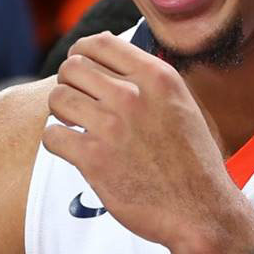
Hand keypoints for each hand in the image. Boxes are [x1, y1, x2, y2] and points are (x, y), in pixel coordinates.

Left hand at [43, 33, 239, 250]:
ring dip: (61, 112)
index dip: (82, 54)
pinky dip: (58, 142)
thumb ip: (148, 79)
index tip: (84, 71)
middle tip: (79, 103)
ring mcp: (112, 127)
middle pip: (71, 67)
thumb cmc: (192, 160)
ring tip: (77, 126)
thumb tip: (108, 46)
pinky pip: (52, 135)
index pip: (98, 43)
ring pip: (57, 98)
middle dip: (70, 83)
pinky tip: (76, 150)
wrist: (201, 211)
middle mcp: (133, 96)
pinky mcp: (93, 159)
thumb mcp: (182, 105)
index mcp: (157, 77)